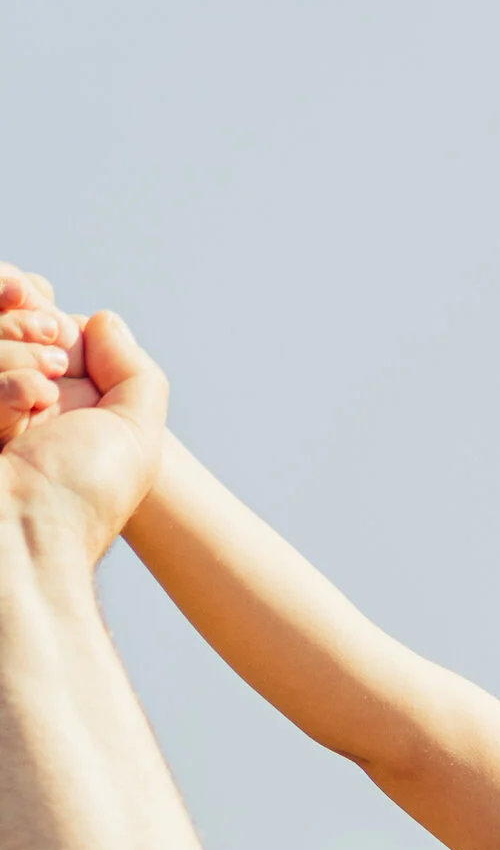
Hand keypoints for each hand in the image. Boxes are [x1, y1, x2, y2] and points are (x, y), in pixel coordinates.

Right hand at [0, 271, 165, 559]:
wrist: (27, 545)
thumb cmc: (83, 499)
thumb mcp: (135, 437)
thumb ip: (134, 373)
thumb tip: (103, 319)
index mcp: (55, 389)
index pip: (28, 310)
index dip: (35, 304)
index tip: (58, 330)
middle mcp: (14, 392)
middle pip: (2, 318)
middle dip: (24, 327)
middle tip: (50, 368)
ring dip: (11, 358)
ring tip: (37, 400)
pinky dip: (3, 391)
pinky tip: (18, 418)